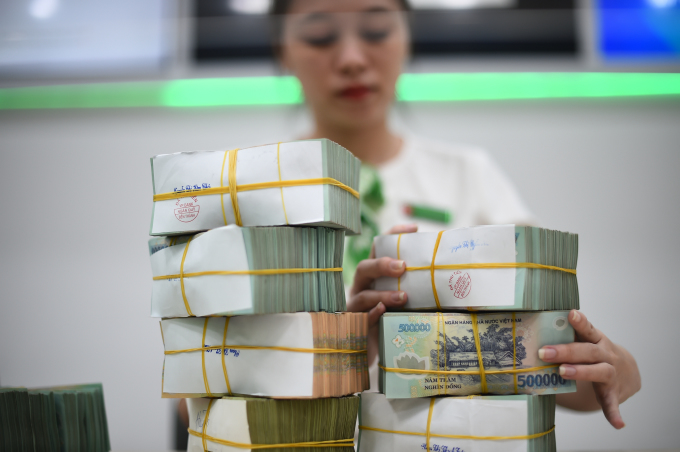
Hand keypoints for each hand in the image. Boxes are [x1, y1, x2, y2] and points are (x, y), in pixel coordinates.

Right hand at [347, 224, 417, 364]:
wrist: (380, 354)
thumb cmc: (395, 322)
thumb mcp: (407, 302)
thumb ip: (419, 289)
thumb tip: (452, 278)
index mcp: (375, 276)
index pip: (379, 248)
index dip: (393, 235)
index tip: (413, 228)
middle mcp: (362, 288)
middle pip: (364, 268)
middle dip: (382, 264)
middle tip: (403, 266)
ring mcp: (356, 307)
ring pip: (363, 294)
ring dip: (383, 293)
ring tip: (403, 297)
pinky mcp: (356, 327)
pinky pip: (361, 318)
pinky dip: (372, 314)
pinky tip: (382, 312)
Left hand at [538, 310, 640, 428]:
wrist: (628, 370)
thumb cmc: (596, 352)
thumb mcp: (587, 340)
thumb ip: (567, 336)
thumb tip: (534, 330)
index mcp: (597, 340)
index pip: (588, 328)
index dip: (580, 322)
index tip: (571, 314)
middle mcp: (606, 354)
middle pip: (588, 350)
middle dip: (566, 351)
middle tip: (544, 352)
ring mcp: (611, 373)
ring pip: (599, 371)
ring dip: (581, 372)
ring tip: (563, 372)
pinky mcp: (613, 392)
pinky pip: (613, 403)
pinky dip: (615, 413)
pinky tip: (617, 424)